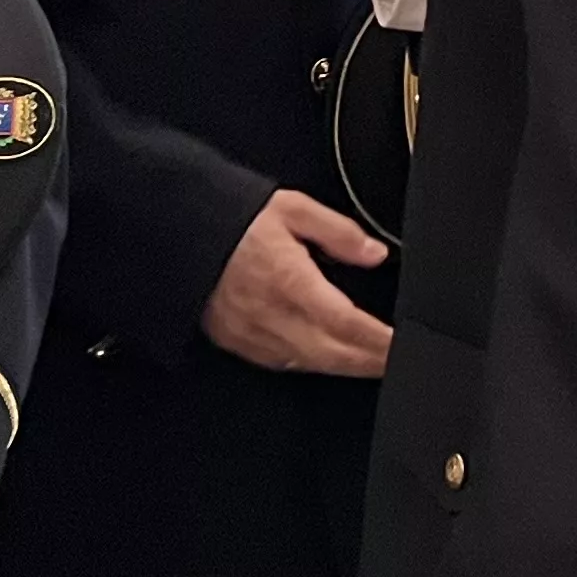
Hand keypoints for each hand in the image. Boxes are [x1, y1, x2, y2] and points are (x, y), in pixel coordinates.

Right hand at [205, 190, 395, 377]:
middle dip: (370, 362)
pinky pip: (282, 364)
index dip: (378, 340)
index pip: (345, 322)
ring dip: (345, 368)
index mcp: (288, 279)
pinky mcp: (235, 342)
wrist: (174, 233)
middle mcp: (269, 314)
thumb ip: (338, 231)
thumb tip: (373, 253)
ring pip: (309, 365)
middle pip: (332, 354)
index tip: (401, 343)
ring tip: (374, 363)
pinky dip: (312, 365)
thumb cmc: (230, 219)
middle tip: (399, 361)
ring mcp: (250, 334)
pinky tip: (329, 359)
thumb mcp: (291, 208)